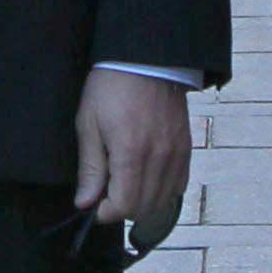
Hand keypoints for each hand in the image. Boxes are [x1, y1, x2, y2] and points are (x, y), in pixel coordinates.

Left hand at [73, 68, 190, 230]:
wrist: (145, 60)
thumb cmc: (111, 88)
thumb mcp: (89, 124)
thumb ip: (90, 168)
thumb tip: (85, 203)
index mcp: (131, 152)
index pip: (124, 205)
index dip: (106, 213)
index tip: (94, 206)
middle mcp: (159, 157)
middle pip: (144, 208)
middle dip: (122, 209)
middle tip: (106, 195)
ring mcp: (177, 153)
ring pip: (163, 201)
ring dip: (142, 202)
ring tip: (125, 186)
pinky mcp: (186, 148)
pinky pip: (179, 185)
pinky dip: (162, 191)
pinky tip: (146, 179)